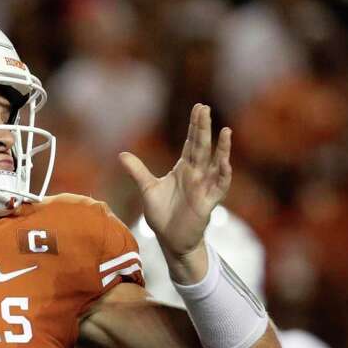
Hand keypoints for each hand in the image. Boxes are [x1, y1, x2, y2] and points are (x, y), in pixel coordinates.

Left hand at [119, 104, 230, 259]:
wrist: (171, 239)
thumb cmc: (162, 214)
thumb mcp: (147, 189)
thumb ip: (137, 171)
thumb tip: (121, 154)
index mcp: (183, 168)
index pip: (191, 142)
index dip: (194, 126)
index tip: (198, 107)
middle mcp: (196, 174)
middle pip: (202, 147)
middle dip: (203, 128)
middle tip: (205, 108)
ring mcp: (204, 186)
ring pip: (216, 163)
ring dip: (222, 148)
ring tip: (226, 131)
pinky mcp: (208, 202)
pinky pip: (219, 186)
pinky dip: (223, 174)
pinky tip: (225, 163)